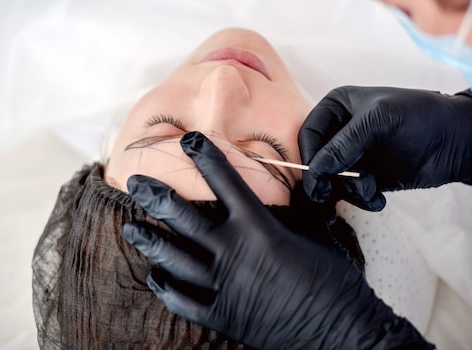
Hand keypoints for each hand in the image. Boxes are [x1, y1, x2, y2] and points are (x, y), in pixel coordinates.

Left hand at [124, 131, 432, 348]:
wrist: (341, 330)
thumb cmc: (334, 278)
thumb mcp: (316, 231)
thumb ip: (293, 208)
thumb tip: (290, 187)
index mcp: (258, 226)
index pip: (224, 181)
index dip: (204, 157)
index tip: (187, 140)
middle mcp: (233, 252)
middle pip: (182, 218)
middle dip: (154, 196)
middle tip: (135, 182)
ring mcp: (224, 286)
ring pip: (173, 258)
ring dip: (149, 240)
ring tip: (130, 228)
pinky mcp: (222, 316)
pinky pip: (182, 301)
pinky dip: (165, 287)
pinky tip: (155, 276)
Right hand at [299, 86, 471, 210]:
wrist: (459, 140)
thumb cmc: (421, 116)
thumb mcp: (378, 121)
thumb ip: (344, 144)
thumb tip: (316, 171)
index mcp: (338, 107)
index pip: (308, 133)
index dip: (309, 156)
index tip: (317, 176)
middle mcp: (341, 131)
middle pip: (315, 160)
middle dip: (326, 178)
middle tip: (329, 194)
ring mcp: (354, 155)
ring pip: (331, 180)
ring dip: (348, 190)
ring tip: (370, 189)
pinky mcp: (368, 176)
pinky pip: (350, 193)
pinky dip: (362, 199)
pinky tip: (378, 198)